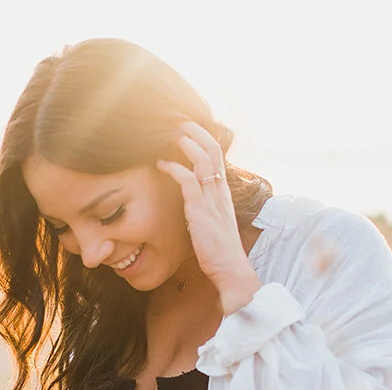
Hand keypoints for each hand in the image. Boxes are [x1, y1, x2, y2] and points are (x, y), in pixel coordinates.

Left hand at [154, 120, 262, 313]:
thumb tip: (191, 199)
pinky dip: (174, 168)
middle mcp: (220, 191)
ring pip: (202, 159)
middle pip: (213, 149)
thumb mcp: (213, 221)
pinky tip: (161, 164)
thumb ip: (204, 206)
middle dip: (196, 131)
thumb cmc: (219, 249)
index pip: (218, 155)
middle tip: (178, 120)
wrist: (230, 268)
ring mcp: (211, 199)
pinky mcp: (200, 210)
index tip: (190, 127)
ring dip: (186, 143)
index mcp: (223, 192)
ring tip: (170, 133)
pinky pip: (188, 180)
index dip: (204, 138)